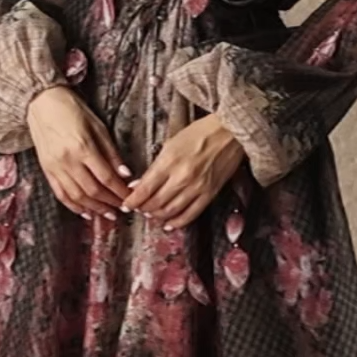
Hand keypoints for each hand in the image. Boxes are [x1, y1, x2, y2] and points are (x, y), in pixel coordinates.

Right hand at [25, 84, 132, 220]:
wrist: (42, 102)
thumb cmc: (72, 109)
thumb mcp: (98, 126)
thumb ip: (111, 152)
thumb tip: (125, 174)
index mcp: (82, 147)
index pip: (106, 177)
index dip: (120, 191)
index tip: (130, 198)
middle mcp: (67, 160)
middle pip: (92, 190)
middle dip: (110, 202)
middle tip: (123, 208)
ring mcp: (54, 167)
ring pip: (77, 196)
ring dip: (94, 208)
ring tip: (108, 214)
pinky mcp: (46, 169)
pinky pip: (60, 193)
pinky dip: (73, 206)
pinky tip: (85, 212)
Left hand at [120, 115, 245, 229]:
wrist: (230, 132)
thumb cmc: (200, 132)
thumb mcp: (171, 144)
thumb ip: (155, 167)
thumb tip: (139, 185)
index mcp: (169, 162)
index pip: (144, 189)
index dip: (132, 201)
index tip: (126, 205)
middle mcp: (182, 178)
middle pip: (155, 203)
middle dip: (143, 209)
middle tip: (138, 209)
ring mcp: (197, 188)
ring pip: (170, 212)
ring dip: (157, 216)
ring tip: (151, 214)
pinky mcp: (210, 194)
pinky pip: (190, 215)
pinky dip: (177, 223)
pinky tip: (169, 224)